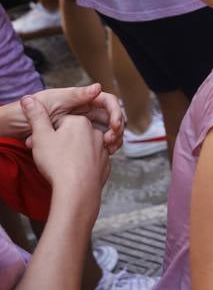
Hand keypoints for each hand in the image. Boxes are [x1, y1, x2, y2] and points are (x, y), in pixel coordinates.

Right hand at [21, 96, 108, 213]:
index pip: (61, 122)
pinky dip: (82, 165)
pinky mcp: (106, 164)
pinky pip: (91, 161)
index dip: (49, 134)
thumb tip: (29, 100)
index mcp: (80, 122)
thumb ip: (36, 116)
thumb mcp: (41, 135)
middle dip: (61, 144)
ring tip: (63, 165)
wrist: (78, 189)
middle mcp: (96, 133)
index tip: (45, 144)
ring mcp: (103, 149)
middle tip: (52, 156)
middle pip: (73, 135)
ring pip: (82, 148)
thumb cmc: (58, 162)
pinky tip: (74, 172)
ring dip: (72, 155)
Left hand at [33, 84, 124, 153]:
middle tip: (112, 141)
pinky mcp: (77, 139)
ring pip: (106, 131)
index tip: (115, 125)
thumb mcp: (52, 102)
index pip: (106, 101)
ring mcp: (81, 125)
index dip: (115, 112)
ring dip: (112, 139)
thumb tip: (98, 87)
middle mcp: (83, 111)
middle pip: (110, 117)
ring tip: (109, 150)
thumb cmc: (26, 112)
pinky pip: (96, 142)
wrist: (11, 128)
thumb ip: (75, 95)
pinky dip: (102, 148)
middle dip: (116, 129)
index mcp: (79, 99)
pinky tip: (101, 155)